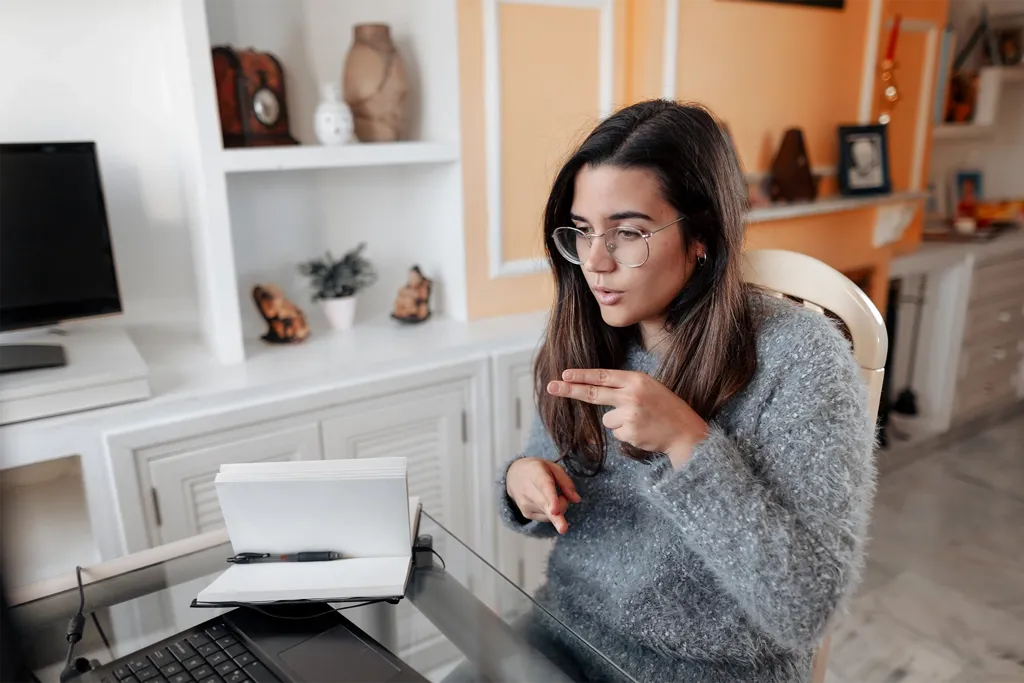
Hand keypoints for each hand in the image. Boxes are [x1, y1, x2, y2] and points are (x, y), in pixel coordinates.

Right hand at [505, 458, 581, 533]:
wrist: (514, 475)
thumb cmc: (537, 470)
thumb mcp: (553, 468)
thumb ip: (566, 482)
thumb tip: (577, 500)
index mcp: (537, 474)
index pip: (545, 488)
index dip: (551, 500)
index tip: (554, 511)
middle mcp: (528, 491)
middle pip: (545, 506)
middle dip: (556, 519)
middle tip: (563, 529)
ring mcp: (525, 504)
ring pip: (550, 513)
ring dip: (559, 507)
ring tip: (553, 495)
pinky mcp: (526, 514)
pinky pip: (547, 518)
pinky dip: (553, 512)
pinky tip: (547, 502)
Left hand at [547, 369, 708, 467]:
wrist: (687, 433)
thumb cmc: (667, 409)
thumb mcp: (650, 388)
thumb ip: (626, 387)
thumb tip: (596, 389)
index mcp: (637, 380)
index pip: (603, 376)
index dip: (582, 375)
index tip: (564, 374)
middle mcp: (632, 395)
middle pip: (593, 394)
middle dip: (569, 390)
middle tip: (551, 386)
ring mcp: (630, 414)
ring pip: (606, 419)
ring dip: (619, 423)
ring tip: (641, 422)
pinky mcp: (630, 432)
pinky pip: (616, 433)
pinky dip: (626, 434)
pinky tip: (643, 432)